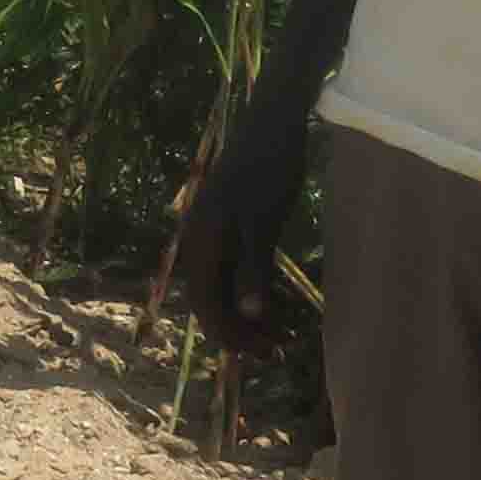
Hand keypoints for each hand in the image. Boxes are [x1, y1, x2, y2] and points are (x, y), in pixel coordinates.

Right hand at [170, 119, 308, 358]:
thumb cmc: (268, 171)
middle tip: (276, 351)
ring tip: (279, 336)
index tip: (263, 355)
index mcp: (201, 244)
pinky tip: (274, 304)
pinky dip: (253, 291)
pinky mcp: (232, 226)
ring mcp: (215, 234)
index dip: (232, 335)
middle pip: (213, 301)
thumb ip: (254, 269)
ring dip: (248, 315)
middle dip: (240, 330)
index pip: (207, 305)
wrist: (272, 124)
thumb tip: (249, 316)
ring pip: (225, 287)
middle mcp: (200, 243)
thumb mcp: (262, 223)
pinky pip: (235, 270)